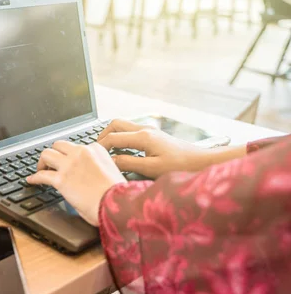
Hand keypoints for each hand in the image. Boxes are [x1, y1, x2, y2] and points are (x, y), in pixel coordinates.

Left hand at [26, 141, 125, 226]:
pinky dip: (34, 177)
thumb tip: (89, 176)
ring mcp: (69, 165)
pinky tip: (31, 181)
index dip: (69, 155)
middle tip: (50, 164)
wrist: (117, 204)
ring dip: (42, 162)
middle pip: (59, 145)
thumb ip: (98, 168)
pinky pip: (41, 175)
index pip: (77, 146)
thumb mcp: (111, 172)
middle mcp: (81, 153)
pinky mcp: (61, 179)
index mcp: (96, 150)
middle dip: (53, 153)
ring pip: (47, 154)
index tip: (66, 162)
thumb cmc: (118, 193)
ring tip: (40, 170)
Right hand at [97, 119, 232, 178]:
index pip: (112, 138)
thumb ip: (128, 163)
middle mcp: (145, 130)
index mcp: (143, 137)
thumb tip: (110, 161)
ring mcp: (150, 131)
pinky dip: (121, 137)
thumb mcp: (152, 169)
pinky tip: (121, 151)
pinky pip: (131, 131)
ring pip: (123, 126)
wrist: (202, 162)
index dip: (99, 147)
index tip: (91, 157)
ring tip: (105, 150)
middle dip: (102, 135)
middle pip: (115, 124)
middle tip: (96, 150)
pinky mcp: (154, 135)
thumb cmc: (180, 167)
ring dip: (112, 135)